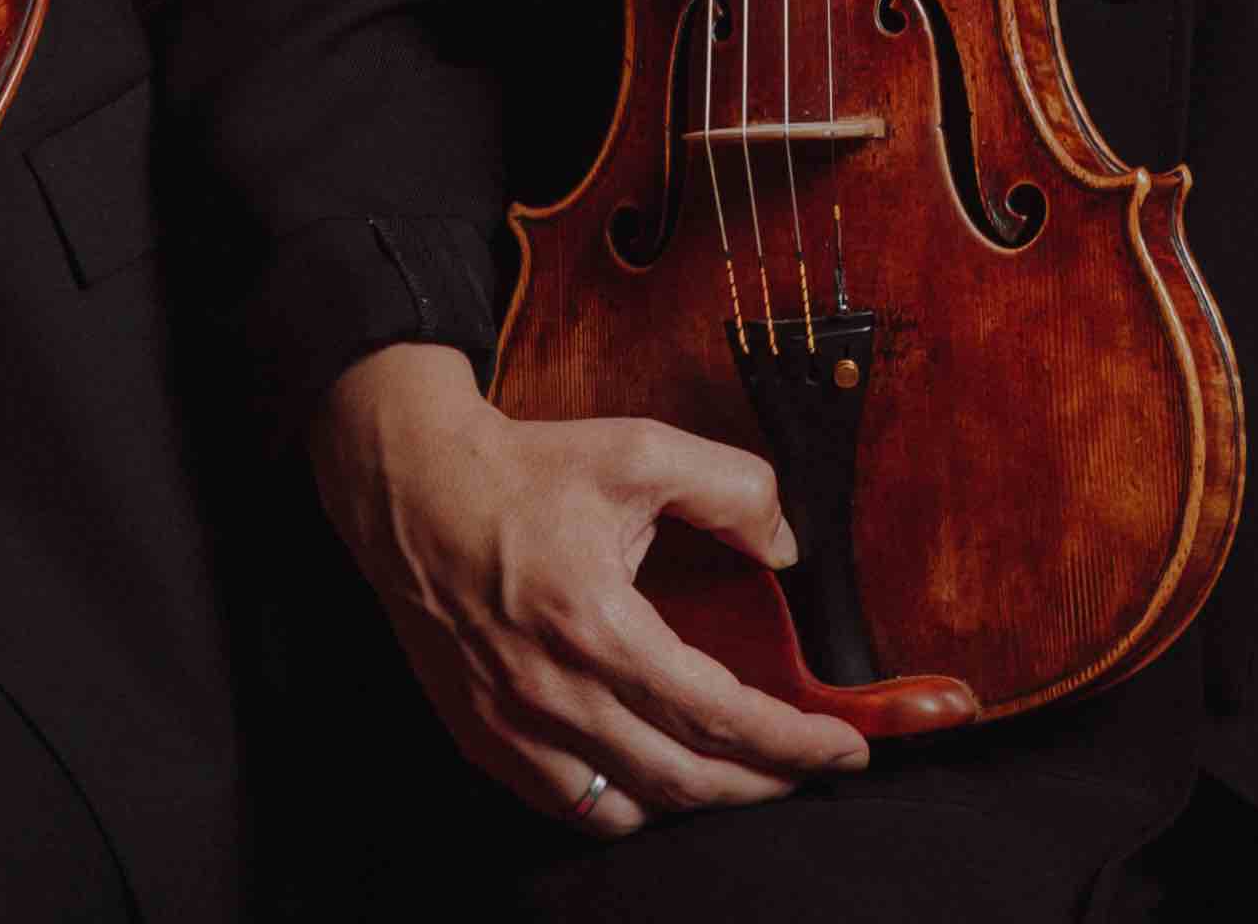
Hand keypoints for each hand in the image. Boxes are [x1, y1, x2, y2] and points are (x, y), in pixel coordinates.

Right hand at [306, 342, 868, 830]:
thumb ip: (733, 487)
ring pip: (629, 808)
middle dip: (765, 783)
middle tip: (812, 768)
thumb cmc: (525, 470)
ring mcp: (511, 725)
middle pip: (684, 779)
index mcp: (596, 623)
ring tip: (741, 771)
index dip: (793, 740)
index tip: (846, 748)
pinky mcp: (481, 736)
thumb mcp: (641, 450)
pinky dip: (626, 804)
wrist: (411, 486)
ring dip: (697, 801)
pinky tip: (655, 776)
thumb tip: (787, 547)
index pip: (718, 715)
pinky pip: (571, 805)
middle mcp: (553, 690)